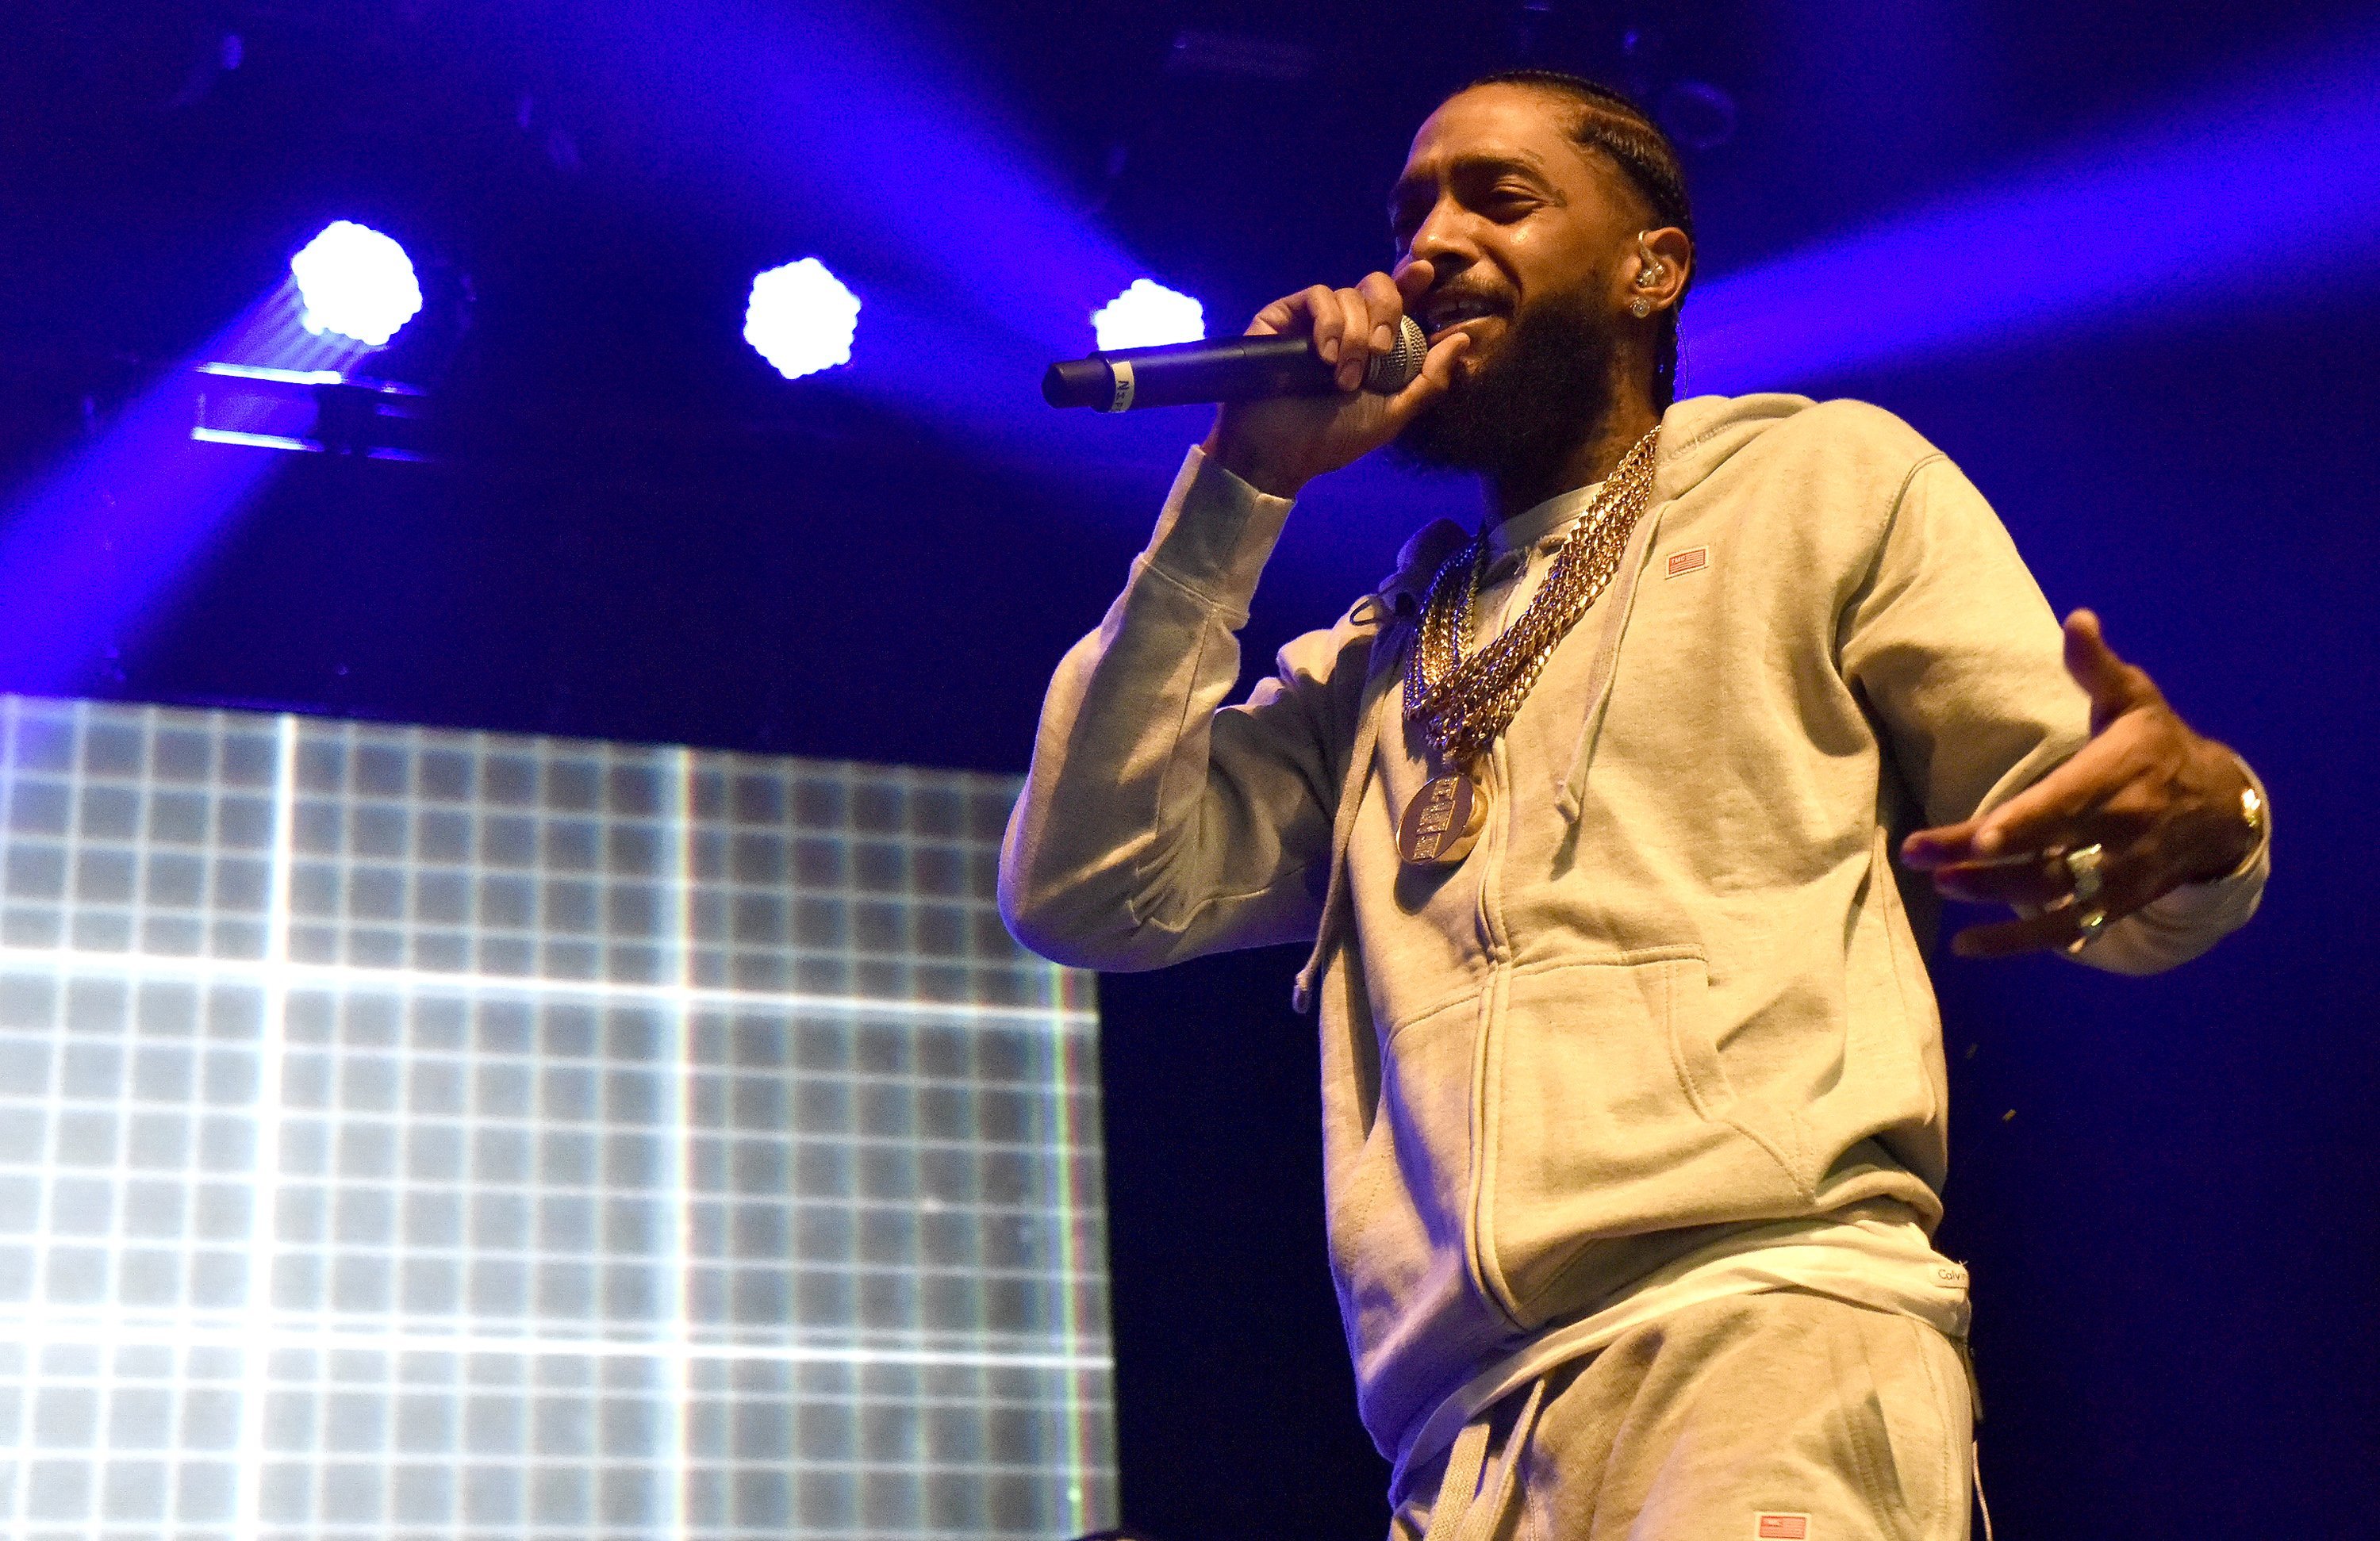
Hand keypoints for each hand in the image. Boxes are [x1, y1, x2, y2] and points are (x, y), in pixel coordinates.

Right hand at [1201, 261, 1469, 497]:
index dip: (1411, 279)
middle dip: (1387, 314)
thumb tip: (1462, 338)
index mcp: (1374, 344)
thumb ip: (1429, 379)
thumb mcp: (1392, 413)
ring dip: (1354, 335)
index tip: (1423, 273)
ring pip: (1347, 293)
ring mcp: (1313, 319)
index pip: (1397, 299)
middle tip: (1381, 352)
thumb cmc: (1333, 438)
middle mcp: (1346, 325)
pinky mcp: (1282, 316)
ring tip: (1343, 376)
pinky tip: (1325, 355)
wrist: (1281, 452)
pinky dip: (1328, 323)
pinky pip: (1316, 295)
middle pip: (1376, 285)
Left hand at [1899, 610, 2258, 958]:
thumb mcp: (2136, 699)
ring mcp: (2117, 874)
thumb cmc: (2158, 745)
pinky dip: (2017, 943)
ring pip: (2050, 895)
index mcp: (2116, 778)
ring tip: (1941, 886)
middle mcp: (2118, 833)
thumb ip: (2097, 667)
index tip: (1978, 836)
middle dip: (1980, 861)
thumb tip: (2078, 618)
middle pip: (2044, 853)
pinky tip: (1967, 947)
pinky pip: (2066, 930)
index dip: (2023, 824)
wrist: (2221, 809)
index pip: (2064, 805)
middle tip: (1918, 856)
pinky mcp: (2116, 904)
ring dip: (1992, 896)